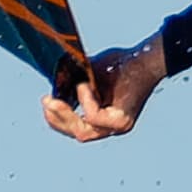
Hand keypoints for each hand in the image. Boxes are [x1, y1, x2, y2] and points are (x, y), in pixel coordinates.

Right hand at [44, 31, 167, 142]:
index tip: (46, 101)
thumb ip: (75, 82)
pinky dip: (85, 101)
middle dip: (57, 120)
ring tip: (60, 95)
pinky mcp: (122, 120)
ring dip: (67, 114)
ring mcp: (119, 126)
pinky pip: (94, 117)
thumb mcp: (91, 73)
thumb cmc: (122, 64)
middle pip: (78, 134)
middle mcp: (113, 127)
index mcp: (106, 119)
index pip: (76, 128)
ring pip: (83, 132)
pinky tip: (84, 85)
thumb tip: (54, 85)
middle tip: (46, 101)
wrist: (146, 58)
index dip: (58, 119)